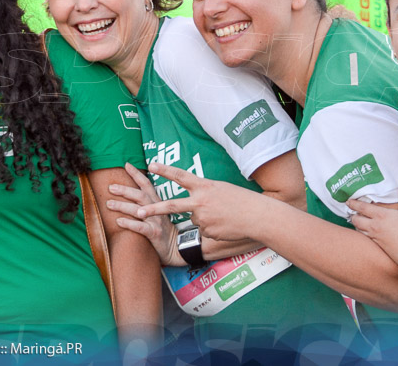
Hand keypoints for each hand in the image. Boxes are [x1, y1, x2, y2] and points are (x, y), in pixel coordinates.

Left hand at [106, 163, 179, 265]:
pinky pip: (141, 227)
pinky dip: (130, 223)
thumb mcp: (158, 213)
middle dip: (125, 190)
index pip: (146, 184)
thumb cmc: (164, 230)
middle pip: (140, 195)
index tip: (127, 164)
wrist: (177, 248)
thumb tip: (131, 194)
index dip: (137, 174)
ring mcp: (156, 221)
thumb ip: (147, 204)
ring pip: (138, 210)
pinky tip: (119, 221)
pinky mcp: (154, 234)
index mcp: (157, 202)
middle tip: (110, 187)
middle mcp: (157, 209)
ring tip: (109, 204)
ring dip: (123, 206)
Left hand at [128, 162, 266, 242]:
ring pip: (194, 219)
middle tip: (139, 212)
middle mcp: (201, 201)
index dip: (165, 170)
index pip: (181, 175)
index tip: (150, 165)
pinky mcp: (207, 232)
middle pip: (172, 205)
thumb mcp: (221, 189)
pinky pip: (204, 230)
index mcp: (204, 186)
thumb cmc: (242, 200)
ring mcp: (203, 218)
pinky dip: (213, 228)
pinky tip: (225, 225)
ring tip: (222, 216)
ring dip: (205, 218)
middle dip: (153, 209)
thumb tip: (194, 205)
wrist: (257, 217)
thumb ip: (204, 194)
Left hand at [348, 180, 397, 268]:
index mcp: (381, 215)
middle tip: (350, 210)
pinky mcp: (378, 246)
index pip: (362, 207)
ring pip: (359, 229)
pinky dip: (362, 233)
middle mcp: (374, 226)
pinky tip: (366, 232)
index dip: (353, 203)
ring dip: (356, 224)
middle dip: (352, 214)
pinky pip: (365, 237)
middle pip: (356, 219)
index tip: (347, 201)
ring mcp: (375, 237)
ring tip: (355, 220)